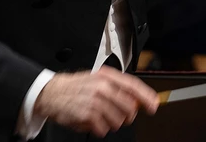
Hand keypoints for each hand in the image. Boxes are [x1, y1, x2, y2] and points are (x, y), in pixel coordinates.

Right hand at [33, 68, 159, 135]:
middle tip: (117, 114)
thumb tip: (139, 100)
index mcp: (107, 77)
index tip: (153, 106)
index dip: (146, 97)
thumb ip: (118, 88)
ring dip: (111, 122)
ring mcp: (95, 102)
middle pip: (129, 108)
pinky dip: (98, 128)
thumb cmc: (77, 87)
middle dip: (126, 115)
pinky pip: (103, 129)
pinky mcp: (88, 115)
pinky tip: (90, 120)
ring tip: (99, 115)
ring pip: (118, 121)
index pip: (134, 87)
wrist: (52, 92)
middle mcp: (103, 88)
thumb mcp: (98, 80)